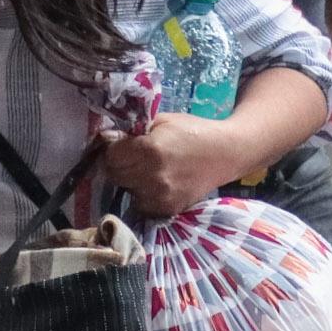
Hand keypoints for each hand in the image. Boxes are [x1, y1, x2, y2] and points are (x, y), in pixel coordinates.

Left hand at [99, 113, 238, 219]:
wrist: (225, 153)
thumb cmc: (192, 131)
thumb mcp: (161, 121)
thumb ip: (133, 129)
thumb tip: (106, 137)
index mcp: (149, 150)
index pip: (110, 156)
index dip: (114, 148)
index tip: (122, 144)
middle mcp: (151, 177)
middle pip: (114, 174)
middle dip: (120, 164)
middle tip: (134, 156)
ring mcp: (159, 197)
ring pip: (126, 190)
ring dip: (130, 181)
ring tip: (148, 169)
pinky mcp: (167, 209)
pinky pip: (140, 203)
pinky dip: (143, 194)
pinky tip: (157, 182)